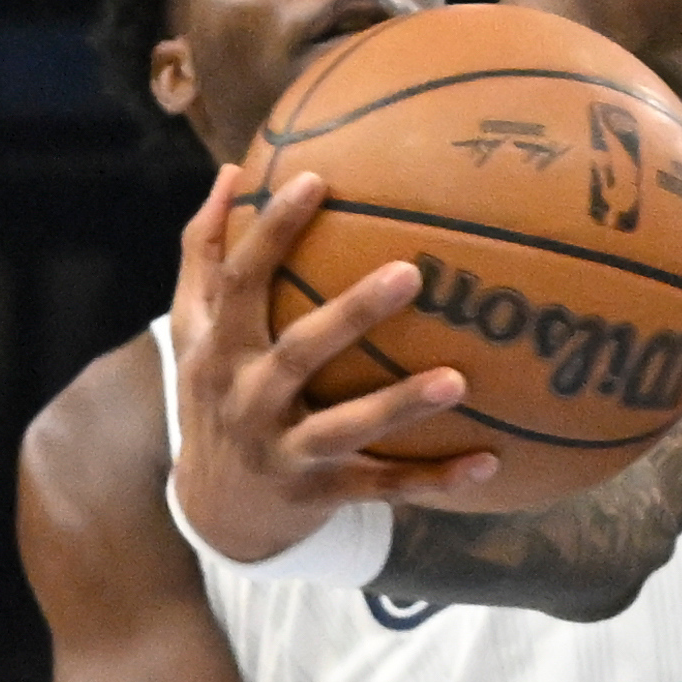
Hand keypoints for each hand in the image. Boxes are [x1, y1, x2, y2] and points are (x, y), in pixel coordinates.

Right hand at [168, 164, 505, 563]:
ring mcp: (283, 453)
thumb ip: (205, 256)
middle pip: (299, 352)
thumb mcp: (192, 332)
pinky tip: (488, 464)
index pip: (241, 282)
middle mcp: (247, 400)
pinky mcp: (318, 495)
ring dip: (400, 406)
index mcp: (219, 350)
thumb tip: (232, 172)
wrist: (214, 509)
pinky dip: (433, 482)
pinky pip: (382, 488)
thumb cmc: (214, 396)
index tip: (317, 180)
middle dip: (352, 315)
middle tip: (412, 273)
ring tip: (458, 379)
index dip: (272, 232)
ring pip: (345, 429)